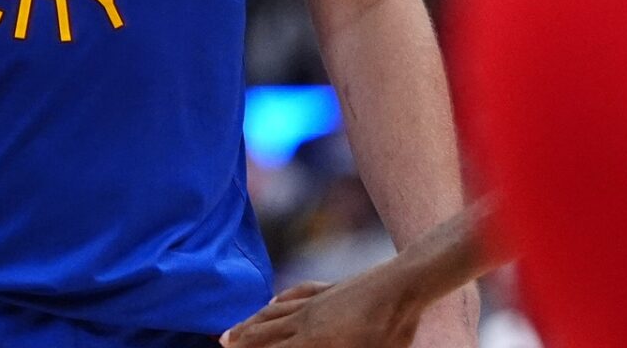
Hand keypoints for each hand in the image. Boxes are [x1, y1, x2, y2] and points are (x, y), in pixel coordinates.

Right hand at [220, 273, 417, 347]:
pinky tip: (272, 300)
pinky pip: (295, 294)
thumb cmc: (392, 329)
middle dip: (242, 339)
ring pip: (274, 311)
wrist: (404, 285)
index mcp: (315, 340)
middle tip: (222, 344)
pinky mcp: (329, 289)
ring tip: (236, 328)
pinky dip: (278, 299)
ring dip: (251, 320)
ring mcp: (316, 301)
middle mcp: (307, 319)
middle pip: (265, 330)